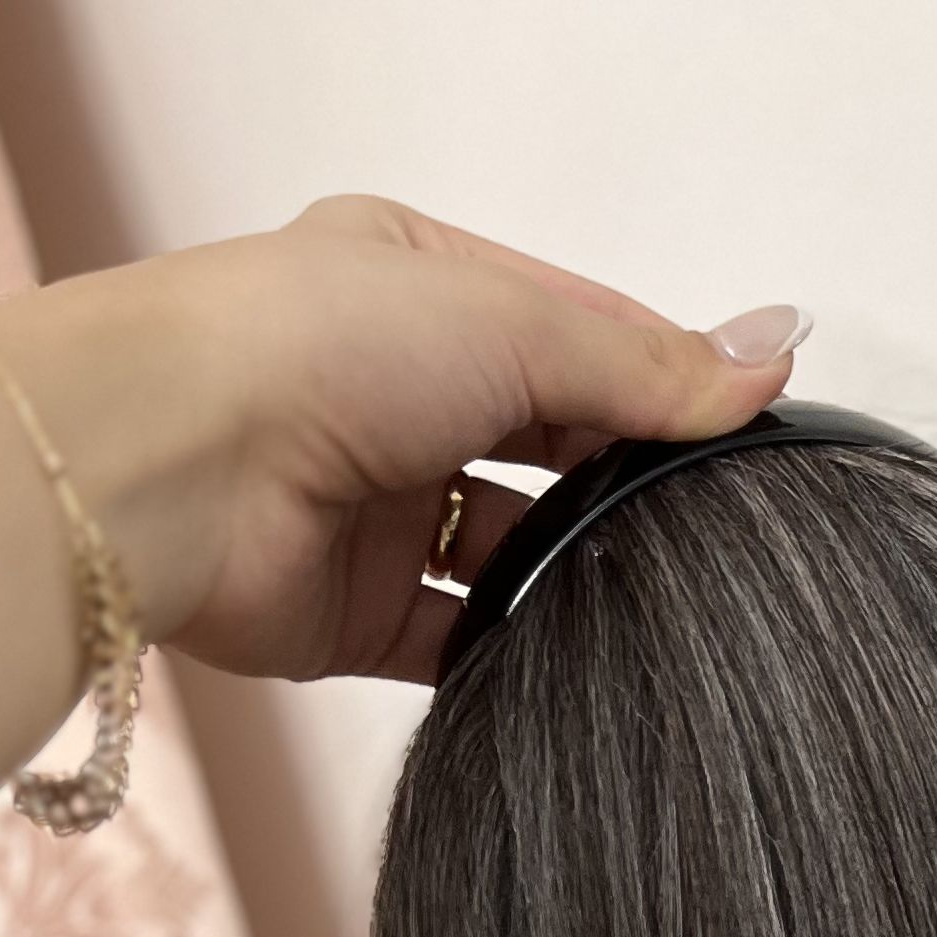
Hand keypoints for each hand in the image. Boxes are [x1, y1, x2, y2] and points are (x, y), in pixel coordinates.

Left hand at [0, 195, 806, 687]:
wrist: (164, 468)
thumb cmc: (307, 349)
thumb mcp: (509, 325)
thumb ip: (644, 366)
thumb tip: (771, 356)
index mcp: (419, 285)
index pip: (573, 332)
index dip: (661, 376)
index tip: (747, 426)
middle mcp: (390, 388)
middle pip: (544, 440)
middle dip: (620, 474)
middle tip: (709, 517)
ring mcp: (369, 502)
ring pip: (505, 543)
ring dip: (568, 564)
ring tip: (651, 587)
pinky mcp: (349, 611)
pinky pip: (453, 637)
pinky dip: (510, 648)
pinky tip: (575, 651)